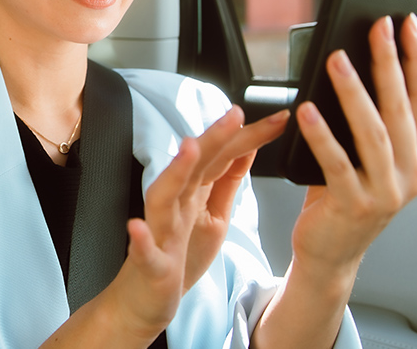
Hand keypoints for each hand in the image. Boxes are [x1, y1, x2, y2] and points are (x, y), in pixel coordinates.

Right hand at [101, 106, 287, 338]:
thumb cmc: (178, 257)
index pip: (222, 158)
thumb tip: (246, 148)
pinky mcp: (150, 265)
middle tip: (236, 114)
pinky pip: (143, 252)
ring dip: (174, 172)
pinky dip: (140, 239)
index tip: (279, 119)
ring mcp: (159, 233)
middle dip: (213, 138)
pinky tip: (137, 228)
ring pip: (163, 197)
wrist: (145, 301)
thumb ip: (226, 181)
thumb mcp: (212, 215)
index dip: (248, 137)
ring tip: (187, 149)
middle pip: (193, 166)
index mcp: (193, 194)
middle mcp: (175, 206)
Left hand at [291, 14, 416, 273]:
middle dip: (389, 63)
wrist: (331, 252)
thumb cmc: (342, 196)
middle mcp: (411, 172)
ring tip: (337, 60)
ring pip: (373, 131)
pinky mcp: (355, 204)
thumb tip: (348, 66)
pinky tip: (307, 110)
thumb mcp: (364, 157)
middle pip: (400, 107)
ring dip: (354, 91)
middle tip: (377, 29)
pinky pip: (336, 162)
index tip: (408, 25)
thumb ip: (365, 122)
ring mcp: (387, 191)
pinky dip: (321, 134)